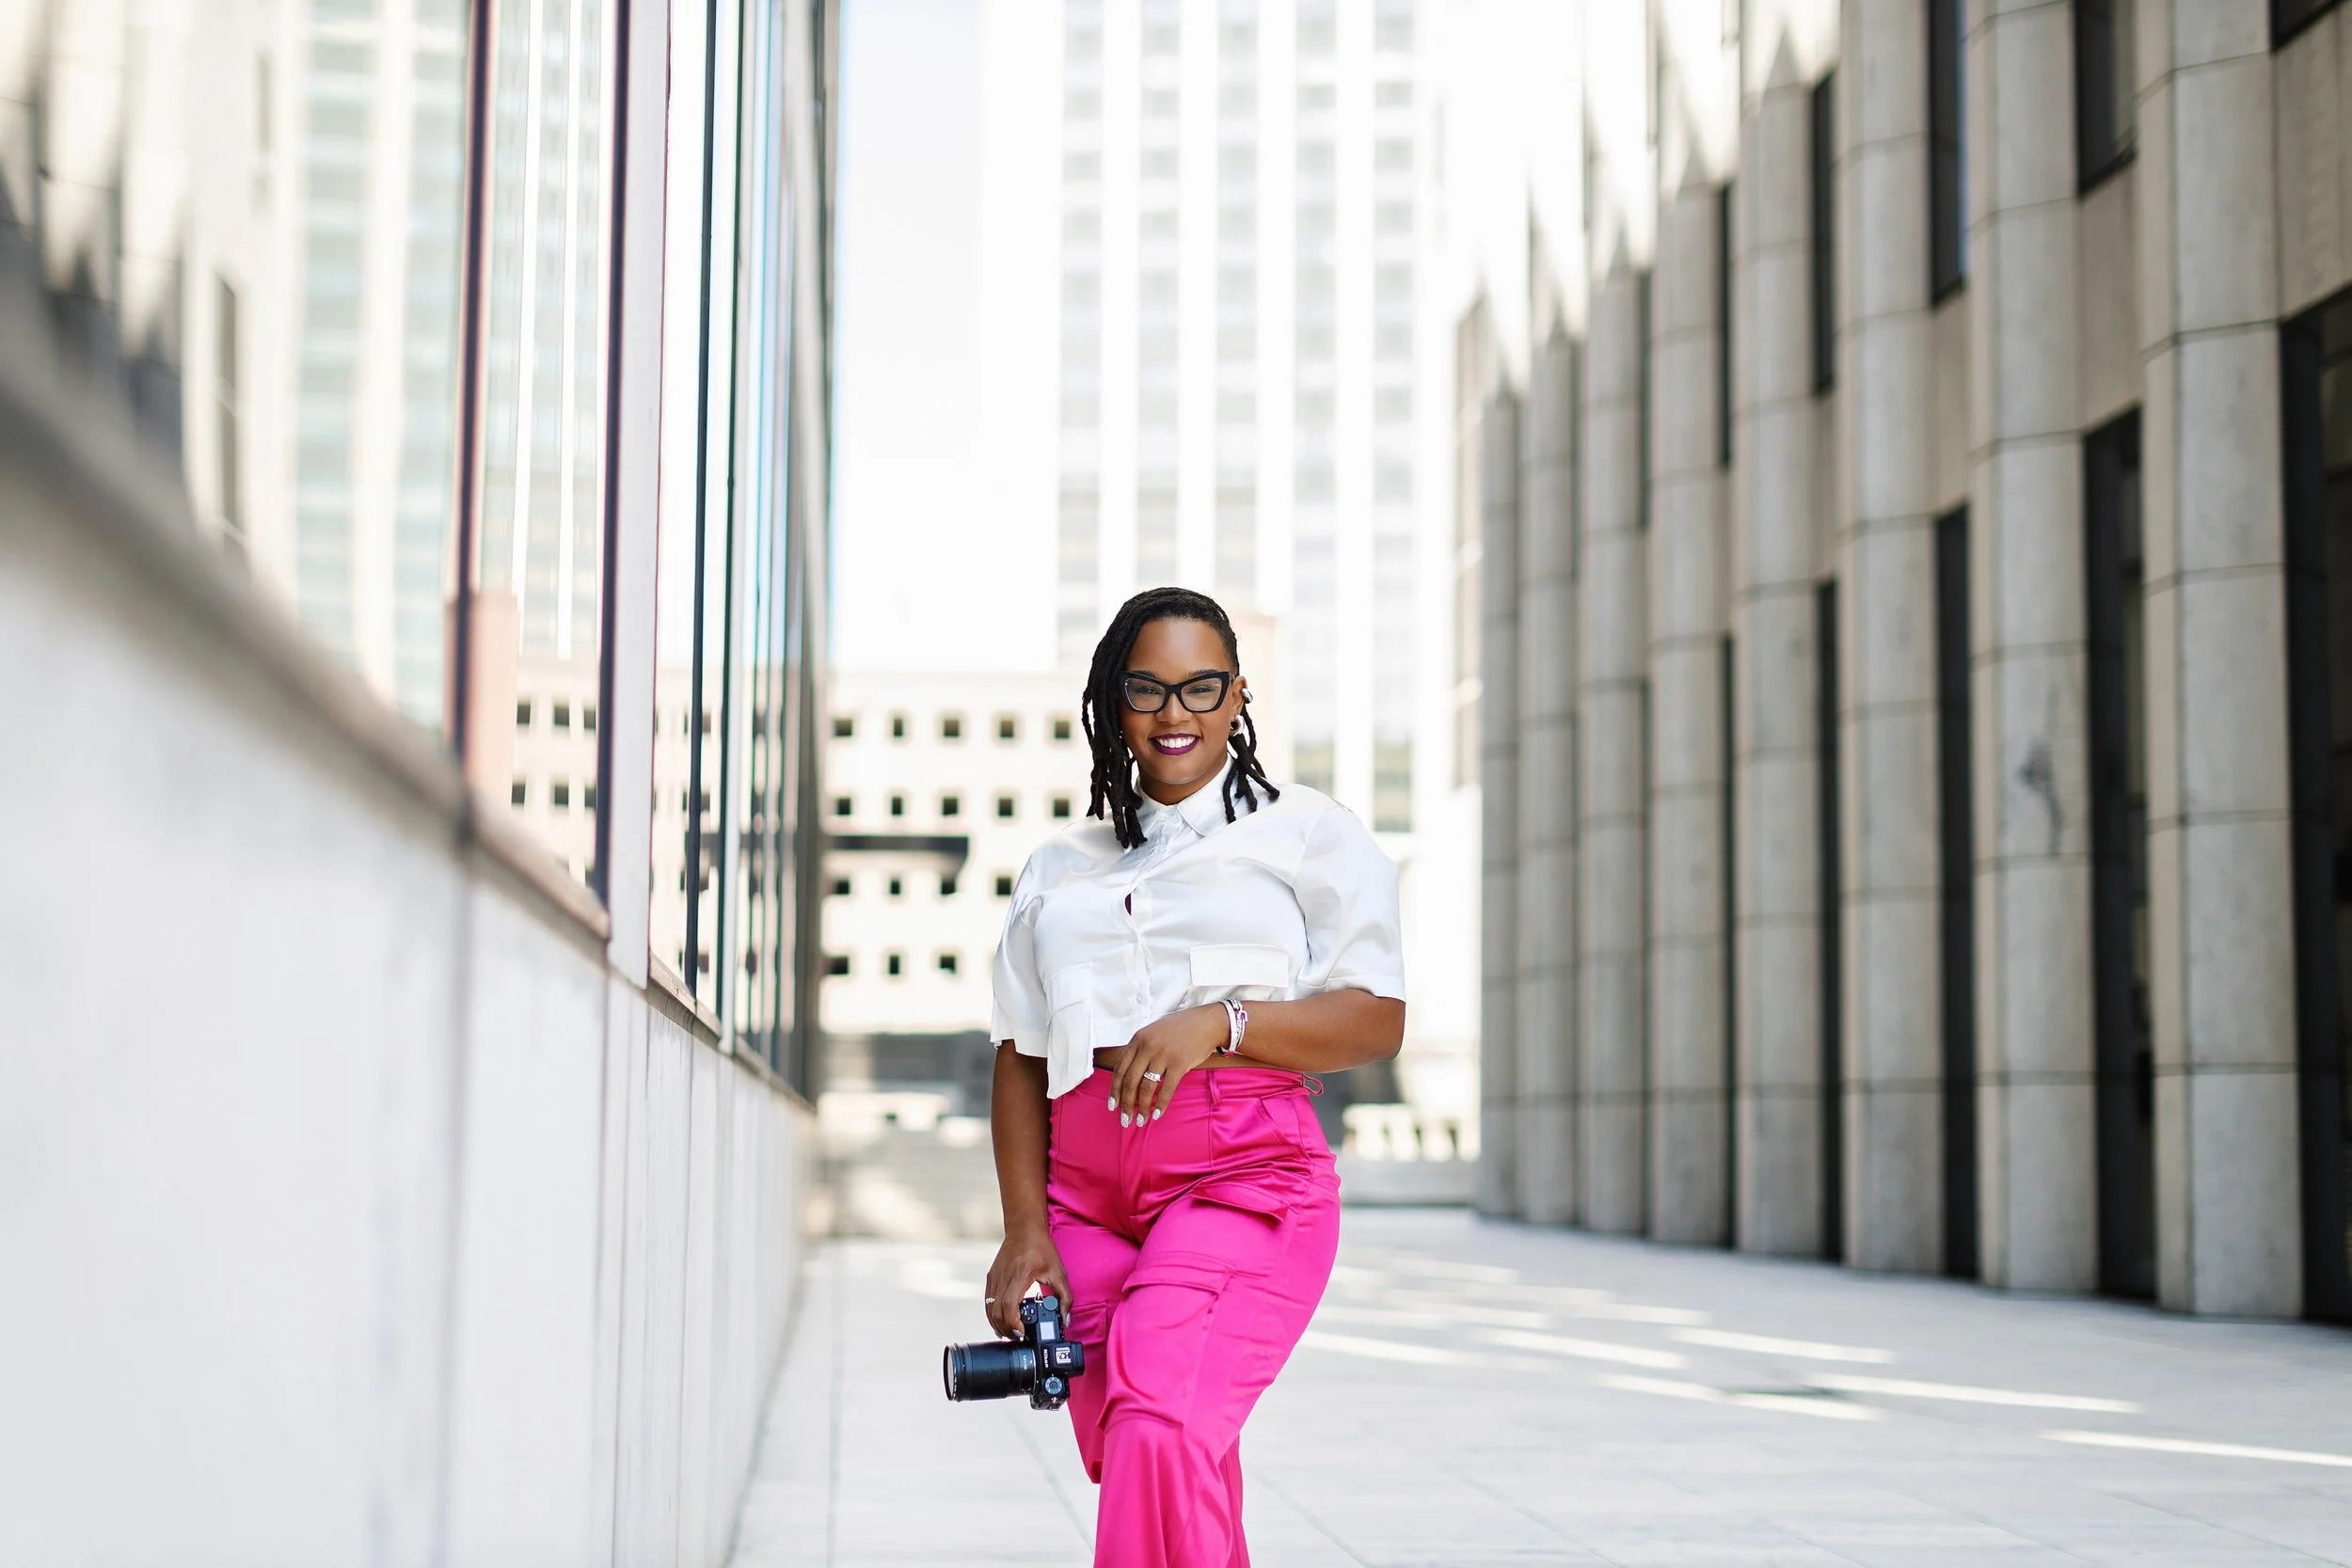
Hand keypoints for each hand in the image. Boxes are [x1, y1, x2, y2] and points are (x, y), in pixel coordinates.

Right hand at [984, 1223, 1071, 1339]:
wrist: (1024, 1228)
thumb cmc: (1041, 1248)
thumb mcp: (1058, 1272)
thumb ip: (1065, 1297)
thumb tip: (1066, 1320)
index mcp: (1020, 1274)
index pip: (1009, 1305)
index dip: (1013, 1323)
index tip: (1023, 1332)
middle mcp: (1004, 1276)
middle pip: (997, 1311)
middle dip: (1006, 1329)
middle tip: (1019, 1337)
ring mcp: (994, 1277)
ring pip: (989, 1308)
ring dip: (998, 1324)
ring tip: (1011, 1332)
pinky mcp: (990, 1277)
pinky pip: (987, 1301)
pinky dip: (992, 1315)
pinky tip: (1002, 1322)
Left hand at [1111, 1003, 1227, 1124]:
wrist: (1207, 1023)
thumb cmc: (1180, 1029)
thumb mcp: (1153, 1033)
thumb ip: (1140, 1050)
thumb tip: (1128, 1076)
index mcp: (1138, 1039)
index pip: (1119, 1069)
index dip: (1114, 1090)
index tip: (1112, 1105)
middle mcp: (1148, 1047)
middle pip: (1130, 1081)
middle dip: (1125, 1104)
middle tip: (1124, 1120)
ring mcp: (1163, 1055)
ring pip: (1146, 1088)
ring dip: (1142, 1108)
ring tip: (1140, 1120)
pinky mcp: (1179, 1064)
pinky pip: (1166, 1089)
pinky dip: (1160, 1104)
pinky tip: (1157, 1114)